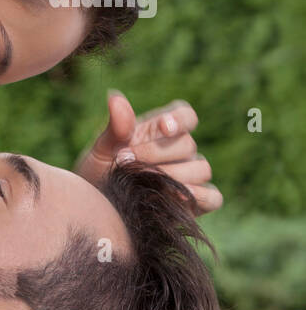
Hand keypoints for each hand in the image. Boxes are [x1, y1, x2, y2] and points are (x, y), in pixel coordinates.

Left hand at [76, 90, 222, 214]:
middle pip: (188, 144)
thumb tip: (115, 97)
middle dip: (156, 155)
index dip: (179, 120)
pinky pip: (212, 197)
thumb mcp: (100, 150)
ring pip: (201, 168)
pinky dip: (197, 197)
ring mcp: (190, 176)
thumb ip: (115, 127)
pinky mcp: (196, 203)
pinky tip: (171, 198)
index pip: (185, 115)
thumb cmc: (98, 175)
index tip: (163, 127)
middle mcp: (180, 151)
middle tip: (125, 163)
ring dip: (171, 176)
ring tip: (140, 184)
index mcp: (159, 131)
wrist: (97, 212)